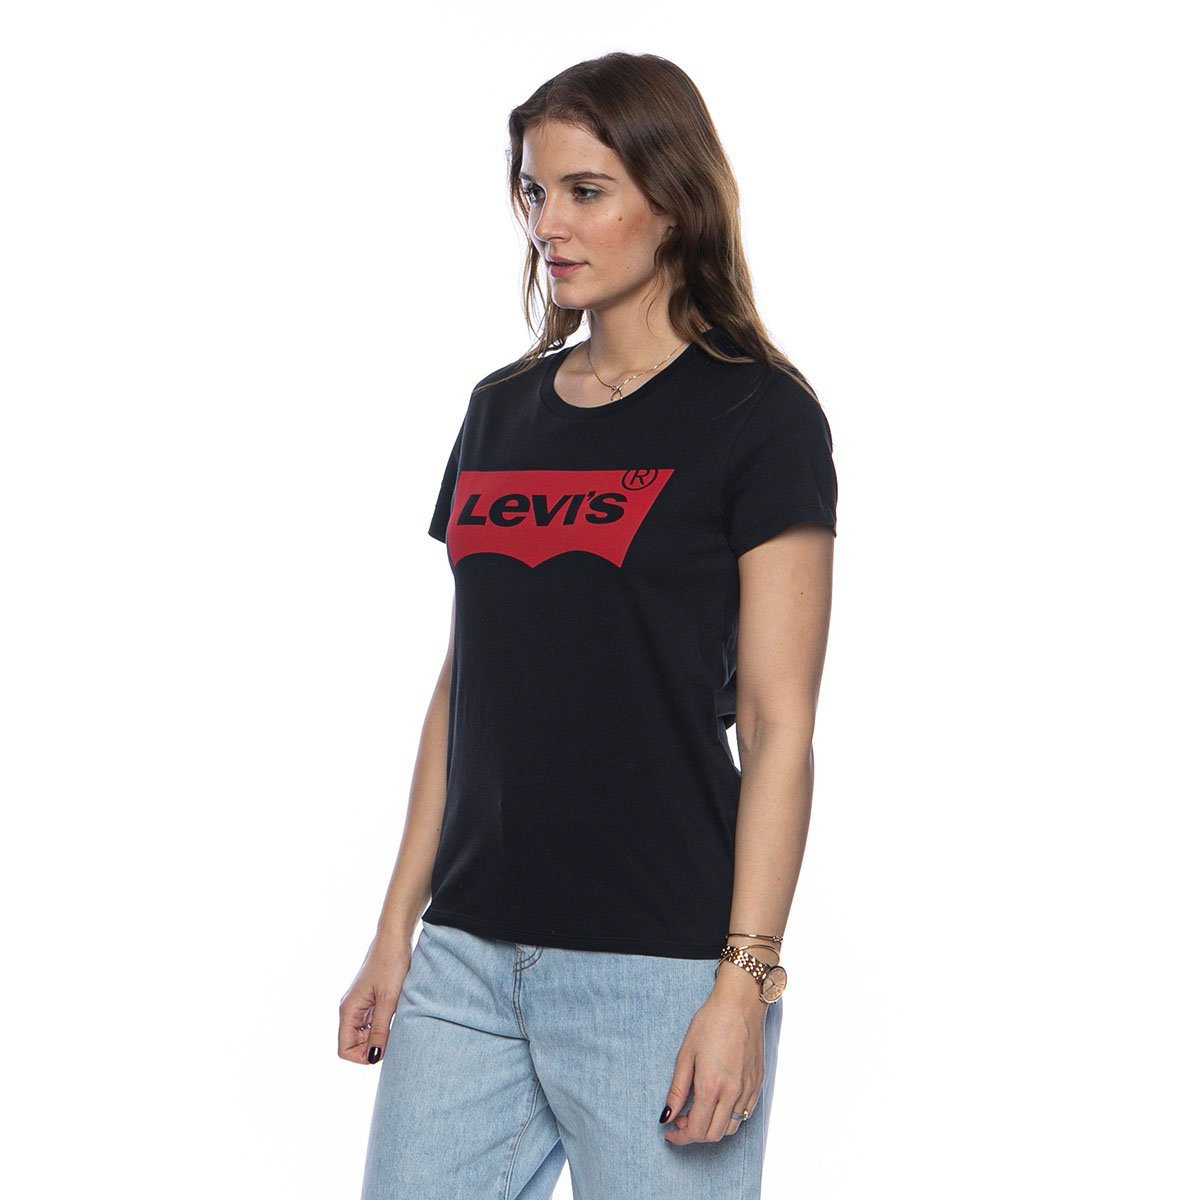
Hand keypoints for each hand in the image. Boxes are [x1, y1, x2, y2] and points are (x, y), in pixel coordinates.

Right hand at [338, 933, 412, 1064]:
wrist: (395, 938)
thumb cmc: (391, 964)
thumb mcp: (388, 1001)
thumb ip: (379, 1030)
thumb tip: (373, 1058)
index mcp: (348, 1010)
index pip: (344, 1049)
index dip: (362, 1055)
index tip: (383, 1046)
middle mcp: (349, 1008)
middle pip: (353, 1043)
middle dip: (371, 1045)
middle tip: (392, 1033)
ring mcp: (359, 1004)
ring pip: (363, 1033)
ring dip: (377, 1035)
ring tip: (395, 1021)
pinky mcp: (369, 999)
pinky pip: (370, 1022)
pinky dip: (381, 1024)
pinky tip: (394, 1014)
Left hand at [660, 983, 767, 1144]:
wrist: (740, 1004)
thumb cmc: (710, 1023)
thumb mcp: (686, 1054)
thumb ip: (677, 1090)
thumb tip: (667, 1116)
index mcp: (711, 1086)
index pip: (697, 1130)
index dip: (681, 1137)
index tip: (669, 1132)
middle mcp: (733, 1093)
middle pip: (714, 1135)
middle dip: (694, 1134)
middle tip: (681, 1118)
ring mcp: (748, 1090)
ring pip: (730, 1128)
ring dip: (712, 1127)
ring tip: (699, 1109)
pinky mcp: (758, 1083)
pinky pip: (744, 1114)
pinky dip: (728, 1117)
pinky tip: (717, 1101)